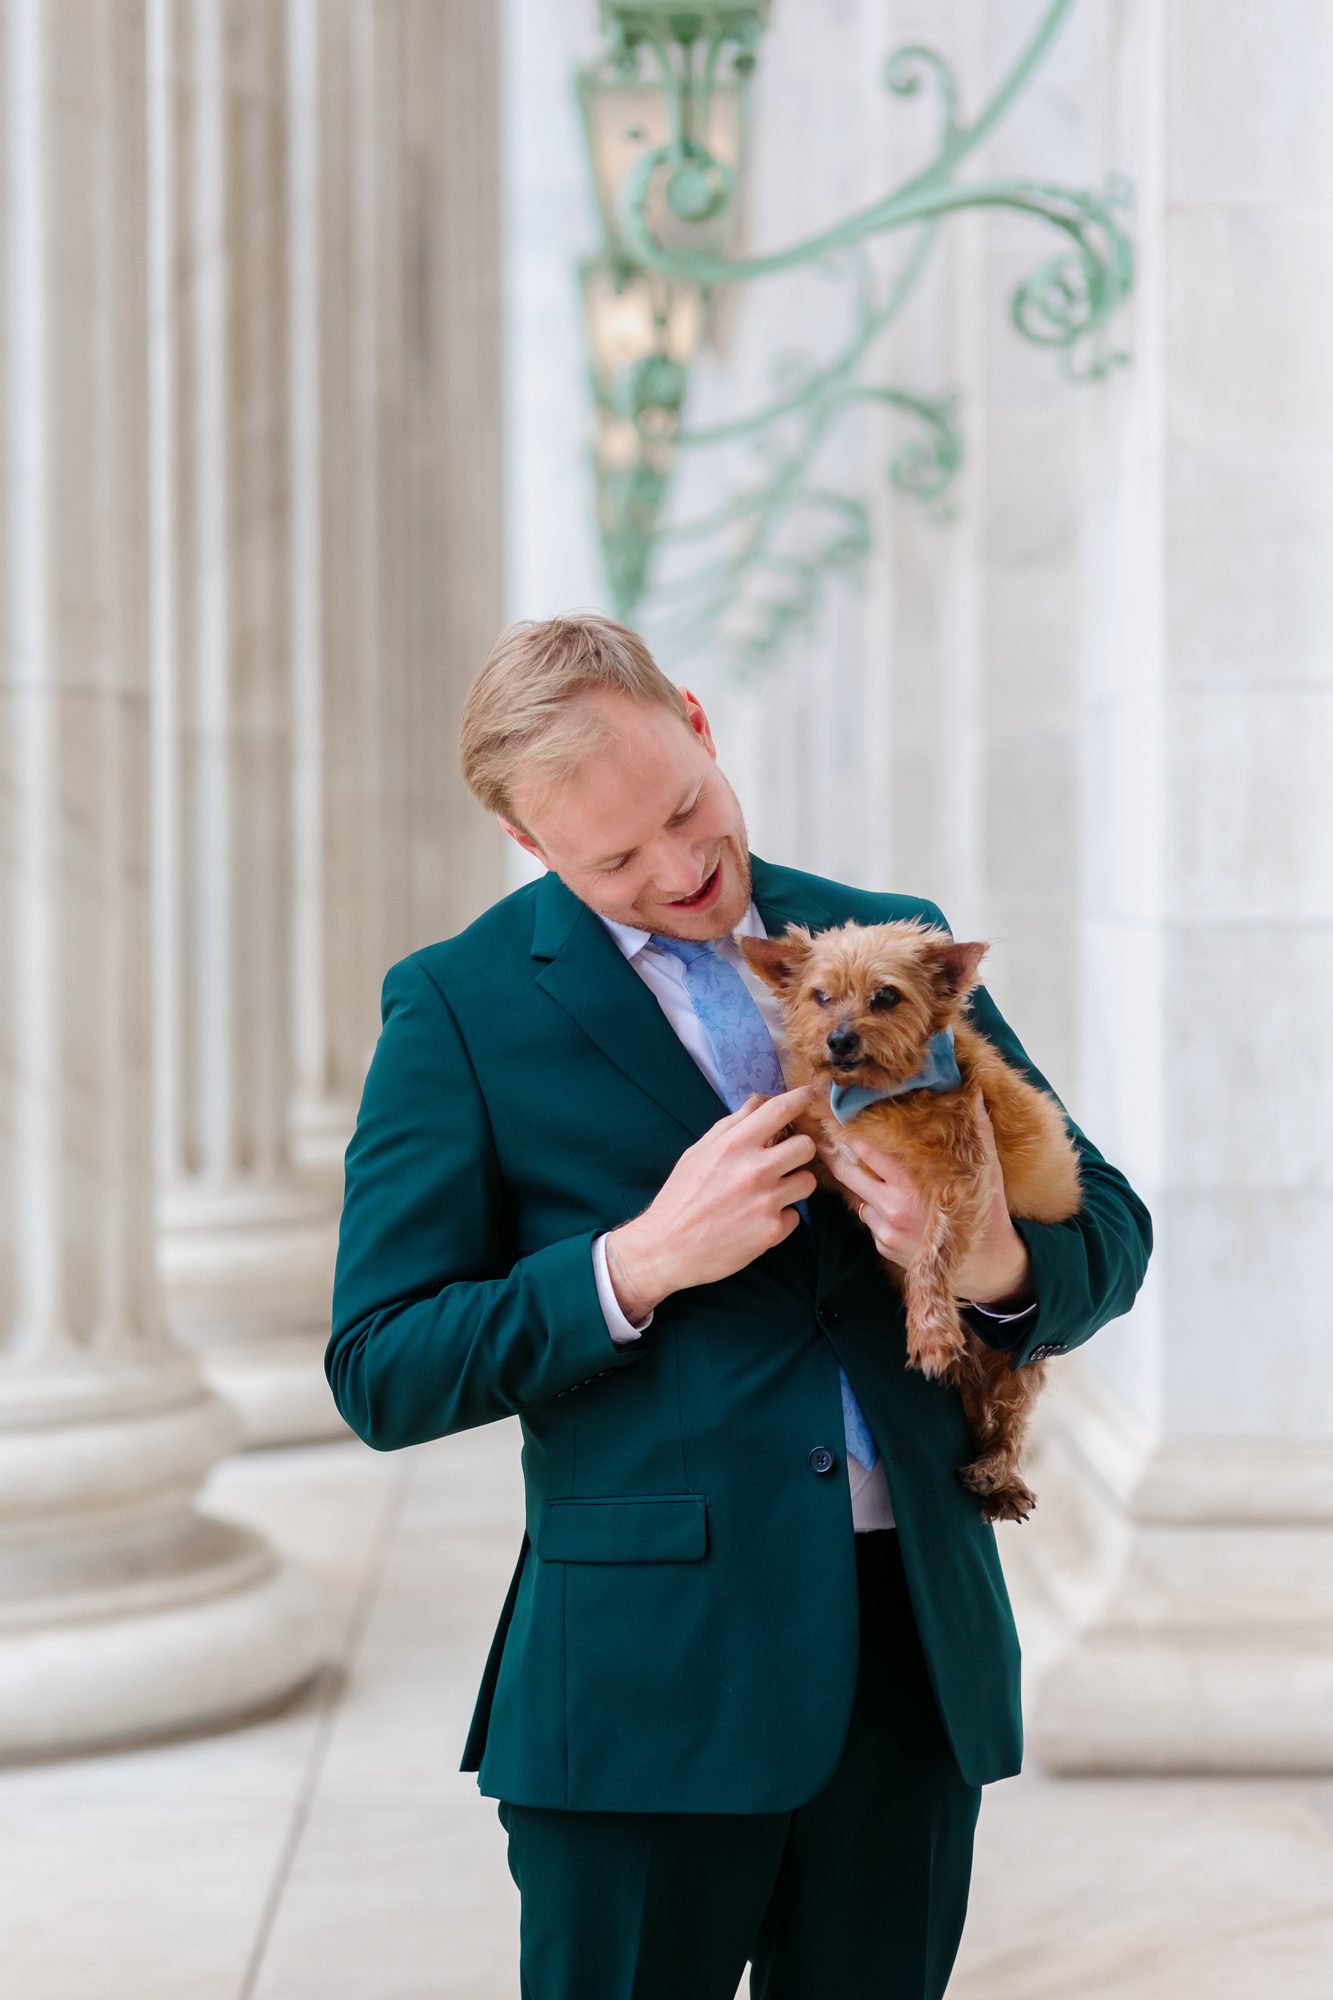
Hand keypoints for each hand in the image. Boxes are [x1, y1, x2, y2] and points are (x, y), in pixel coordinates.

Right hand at [605, 1083, 817, 1315]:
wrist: (667, 1248)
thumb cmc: (680, 1197)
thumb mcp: (697, 1152)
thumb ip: (730, 1126)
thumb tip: (757, 1103)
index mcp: (733, 1145)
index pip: (780, 1110)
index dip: (801, 1099)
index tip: (808, 1097)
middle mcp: (754, 1170)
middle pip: (806, 1146)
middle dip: (799, 1150)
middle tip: (785, 1159)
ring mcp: (766, 1201)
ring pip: (807, 1181)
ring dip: (793, 1185)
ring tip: (770, 1193)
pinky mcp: (772, 1231)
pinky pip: (794, 1216)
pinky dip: (781, 1217)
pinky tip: (759, 1220)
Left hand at [815, 1087, 1032, 1307]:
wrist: (986, 1267)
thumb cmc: (986, 1213)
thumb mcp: (986, 1171)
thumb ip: (977, 1132)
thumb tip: (976, 1093)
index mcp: (911, 1187)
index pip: (867, 1152)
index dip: (851, 1133)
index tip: (838, 1116)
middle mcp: (892, 1210)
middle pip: (847, 1173)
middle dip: (834, 1153)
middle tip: (823, 1134)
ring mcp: (885, 1231)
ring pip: (858, 1196)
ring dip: (861, 1183)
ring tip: (867, 1169)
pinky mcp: (883, 1246)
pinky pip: (869, 1218)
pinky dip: (876, 1208)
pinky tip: (894, 1204)